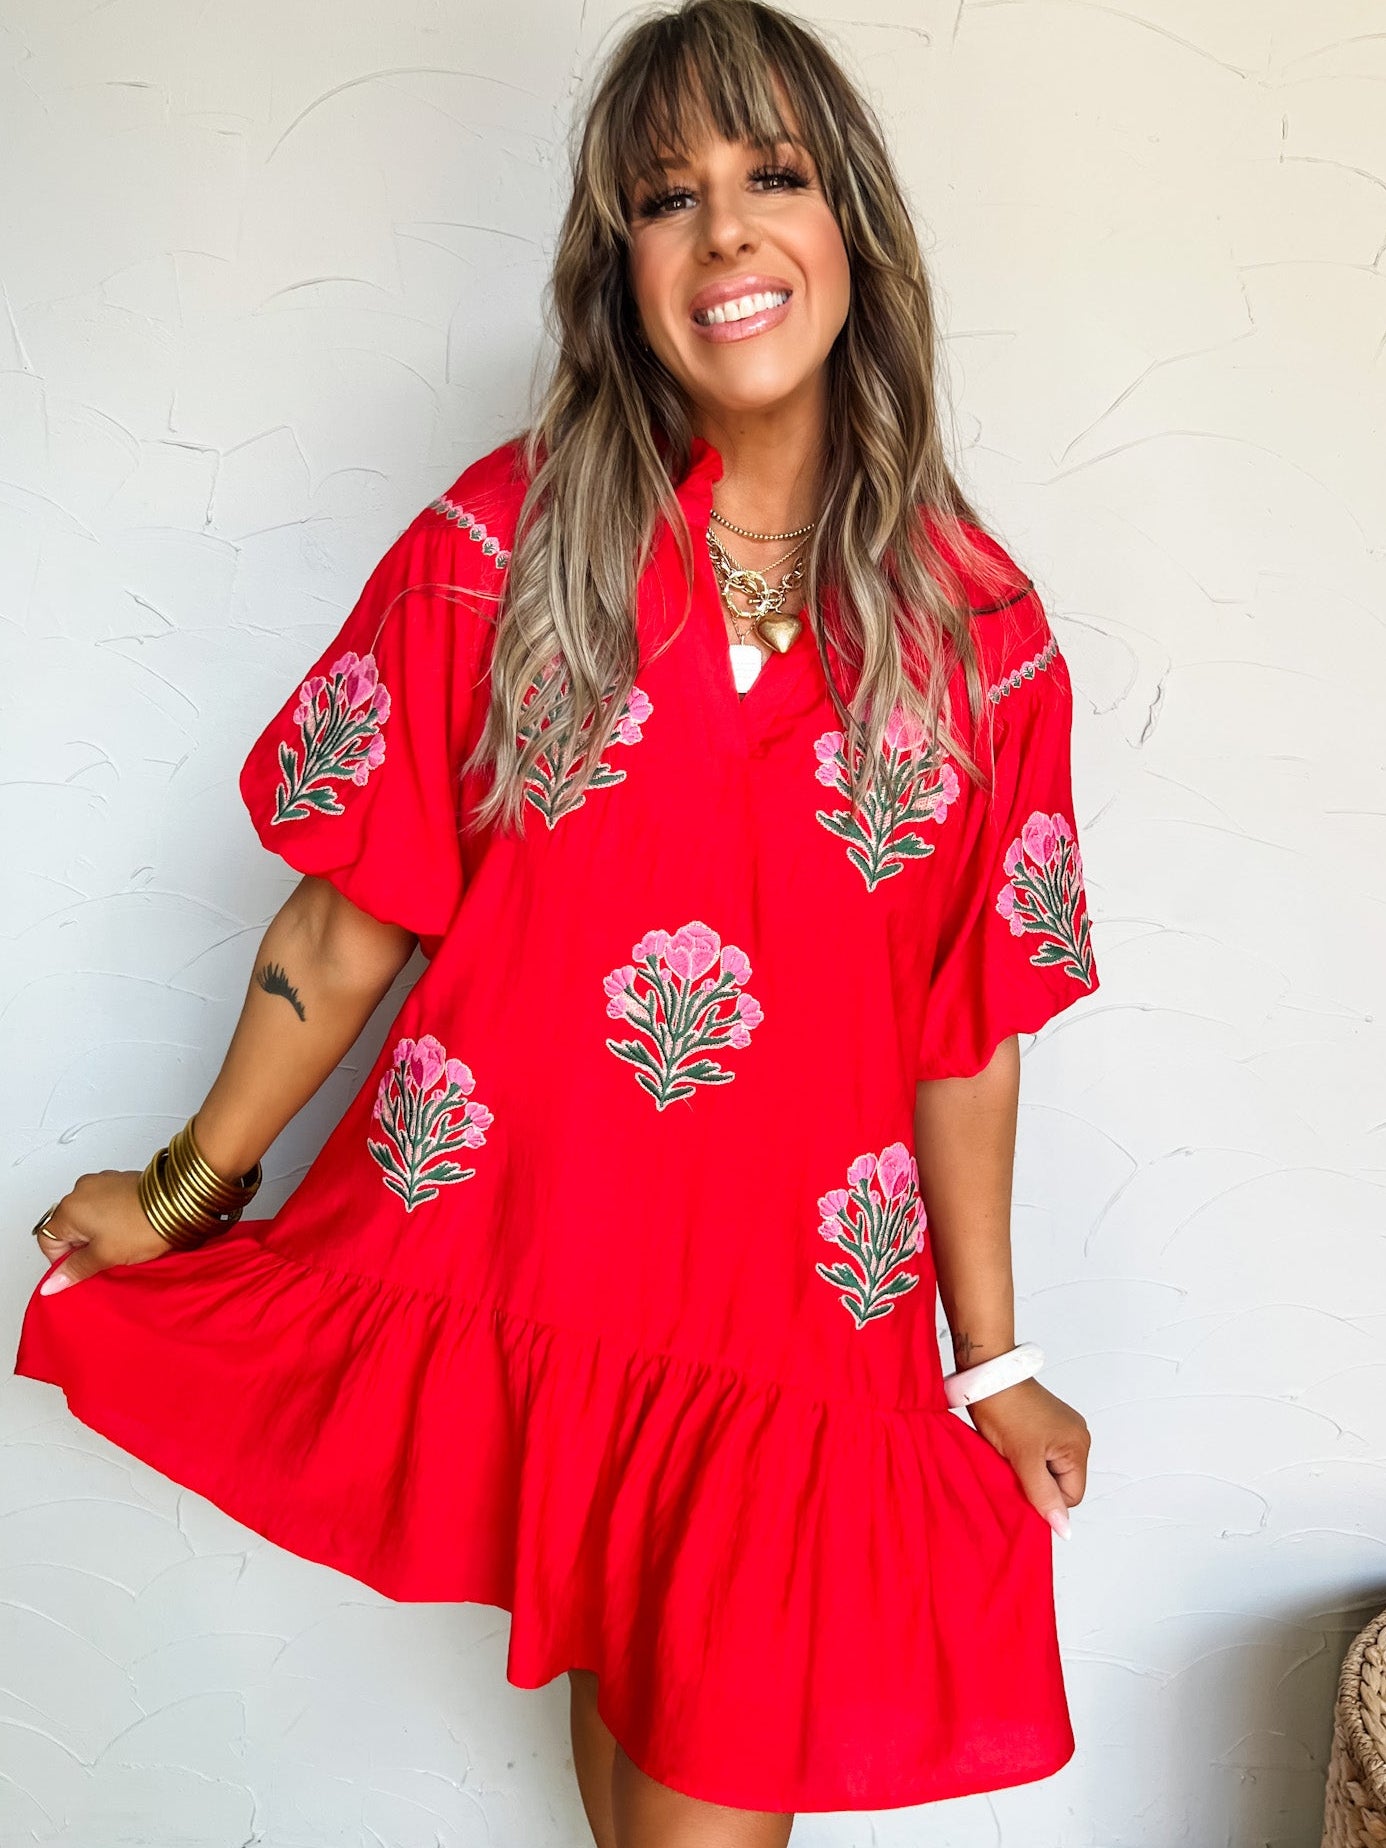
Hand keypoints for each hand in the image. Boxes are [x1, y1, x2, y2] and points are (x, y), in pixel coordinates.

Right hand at [34, 1170, 171, 1293]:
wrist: (179, 1201)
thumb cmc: (142, 1225)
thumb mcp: (105, 1255)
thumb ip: (75, 1270)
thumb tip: (51, 1284)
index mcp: (69, 1208)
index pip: (48, 1240)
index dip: (64, 1259)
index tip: (83, 1266)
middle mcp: (81, 1189)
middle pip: (68, 1226)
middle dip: (84, 1245)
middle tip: (106, 1255)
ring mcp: (101, 1181)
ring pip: (88, 1216)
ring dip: (99, 1232)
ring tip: (122, 1241)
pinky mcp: (120, 1180)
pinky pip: (105, 1204)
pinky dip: (113, 1218)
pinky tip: (130, 1228)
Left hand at [966, 1376, 1089, 1538]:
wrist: (986, 1374)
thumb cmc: (1004, 1409)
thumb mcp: (1024, 1460)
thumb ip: (1044, 1496)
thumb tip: (1063, 1530)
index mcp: (1078, 1445)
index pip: (1072, 1496)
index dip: (1046, 1498)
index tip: (1023, 1480)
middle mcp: (1076, 1436)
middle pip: (1061, 1483)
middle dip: (1037, 1483)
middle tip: (1015, 1464)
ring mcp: (1061, 1428)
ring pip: (1048, 1470)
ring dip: (1029, 1470)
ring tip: (1012, 1453)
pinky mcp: (1045, 1424)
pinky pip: (1041, 1455)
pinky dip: (1026, 1457)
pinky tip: (1011, 1446)